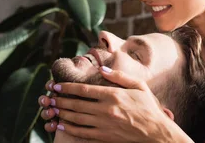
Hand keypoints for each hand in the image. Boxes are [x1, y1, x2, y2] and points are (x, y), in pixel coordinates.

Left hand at [41, 66, 192, 141]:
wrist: (155, 131)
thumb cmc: (148, 107)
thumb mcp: (139, 86)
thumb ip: (120, 76)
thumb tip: (102, 69)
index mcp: (113, 95)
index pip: (84, 90)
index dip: (67, 87)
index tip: (57, 84)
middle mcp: (106, 109)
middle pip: (76, 104)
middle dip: (60, 100)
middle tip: (49, 97)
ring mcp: (104, 124)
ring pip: (76, 118)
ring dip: (61, 113)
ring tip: (52, 109)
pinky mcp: (104, 136)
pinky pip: (82, 132)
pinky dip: (68, 129)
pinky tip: (60, 125)